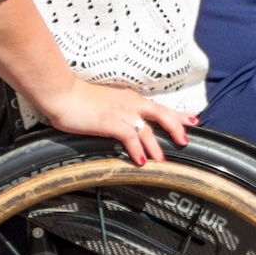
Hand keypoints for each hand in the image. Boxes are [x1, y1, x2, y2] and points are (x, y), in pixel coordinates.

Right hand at [43, 78, 196, 164]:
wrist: (62, 94)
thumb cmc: (79, 99)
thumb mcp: (107, 103)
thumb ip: (120, 111)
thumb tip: (127, 125)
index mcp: (130, 98)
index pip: (159, 106)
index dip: (177, 115)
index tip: (192, 121)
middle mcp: (130, 103)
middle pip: (161, 114)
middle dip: (176, 127)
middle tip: (185, 141)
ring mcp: (121, 112)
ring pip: (147, 130)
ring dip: (156, 146)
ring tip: (162, 160)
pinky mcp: (110, 122)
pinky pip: (129, 137)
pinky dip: (137, 149)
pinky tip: (140, 160)